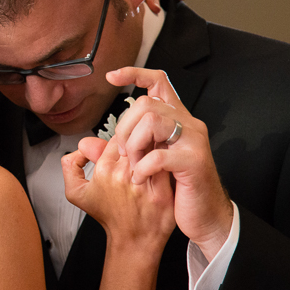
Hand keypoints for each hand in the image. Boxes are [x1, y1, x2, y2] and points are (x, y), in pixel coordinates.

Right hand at [62, 136, 175, 255]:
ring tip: (157, 156)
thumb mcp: (76, 194)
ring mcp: (144, 184)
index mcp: (104, 170)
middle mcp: (123, 176)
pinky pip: (167, 167)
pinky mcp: (164, 193)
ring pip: (153, 150)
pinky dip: (168, 163)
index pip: (118, 137)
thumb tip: (80, 147)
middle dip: (141, 142)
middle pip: (137, 141)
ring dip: (156, 150)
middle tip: (144, 151)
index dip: (125, 140)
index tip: (129, 148)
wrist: (132, 241)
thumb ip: (70, 166)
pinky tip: (168, 166)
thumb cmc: (109, 216)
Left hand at [106, 67, 233, 260]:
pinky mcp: (195, 161)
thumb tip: (85, 143)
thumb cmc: (174, 188)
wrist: (204, 215)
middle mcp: (187, 123)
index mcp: (174, 120)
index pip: (158, 82)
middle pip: (147, 102)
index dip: (135, 74)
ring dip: (135, 146)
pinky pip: (159, 155)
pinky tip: (142, 180)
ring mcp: (194, 140)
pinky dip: (143, 168)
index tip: (111, 77)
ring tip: (136, 167)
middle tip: (127, 153)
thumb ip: (115, 152)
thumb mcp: (142, 165)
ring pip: (154, 121)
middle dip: (126, 128)